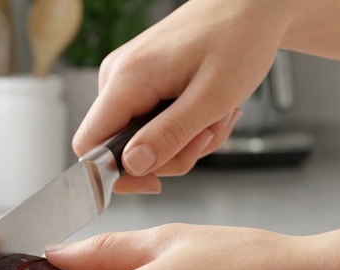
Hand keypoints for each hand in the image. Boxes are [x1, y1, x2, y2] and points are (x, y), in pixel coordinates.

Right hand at [73, 0, 289, 192]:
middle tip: (208, 134)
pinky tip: (208, 109)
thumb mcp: (212, 98)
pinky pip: (152, 124)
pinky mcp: (142, 82)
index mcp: (126, 79)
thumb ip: (169, 135)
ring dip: (184, 141)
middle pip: (122, 149)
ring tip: (217, 115)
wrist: (251, 7)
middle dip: (169, 155)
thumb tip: (132, 166)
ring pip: (142, 140)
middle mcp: (117, 78)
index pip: (88, 146)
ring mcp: (128, 79)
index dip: (114, 174)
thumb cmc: (238, 38)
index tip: (154, 182)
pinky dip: (183, 127)